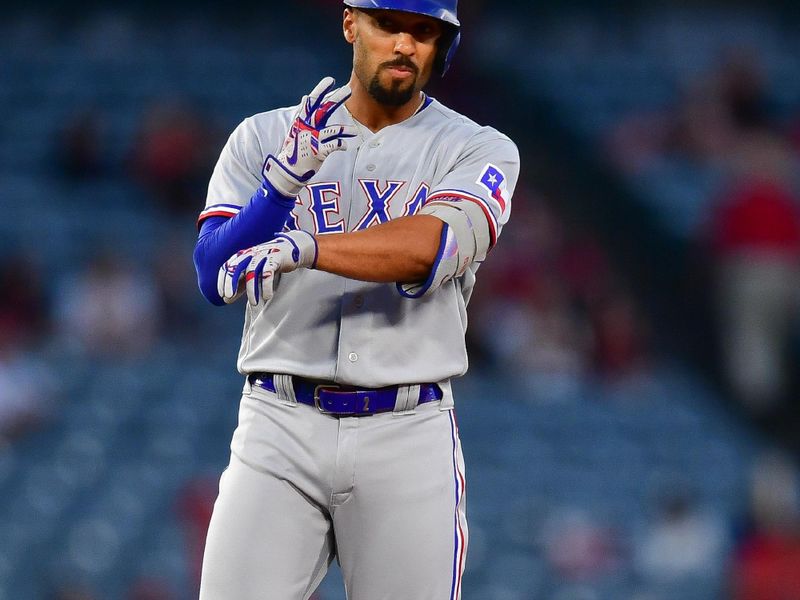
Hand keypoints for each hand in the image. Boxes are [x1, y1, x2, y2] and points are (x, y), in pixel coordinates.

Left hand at [217, 231, 317, 305]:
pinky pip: (268, 273)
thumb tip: (226, 299)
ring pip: (252, 272)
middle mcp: (250, 254)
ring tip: (253, 303)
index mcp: (242, 256)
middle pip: (236, 267)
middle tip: (228, 296)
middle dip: (230, 282)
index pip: (227, 267)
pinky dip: (266, 286)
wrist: (290, 250)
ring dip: (251, 289)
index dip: (222, 280)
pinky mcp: (275, 258)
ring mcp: (263, 255)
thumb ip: (240, 285)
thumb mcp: (252, 273)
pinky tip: (267, 297)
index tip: (222, 295)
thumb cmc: (268, 263)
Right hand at [263, 77, 357, 196]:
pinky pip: (333, 145)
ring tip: (353, 131)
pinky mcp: (317, 152)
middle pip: (322, 111)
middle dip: (335, 100)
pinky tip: (346, 145)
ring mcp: (312, 140)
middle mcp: (307, 128)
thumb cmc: (294, 148)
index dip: (321, 90)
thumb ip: (304, 114)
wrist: (288, 170)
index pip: (311, 102)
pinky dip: (341, 144)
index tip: (330, 80)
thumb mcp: (297, 128)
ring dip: (344, 129)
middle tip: (347, 90)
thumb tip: (306, 97)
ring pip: (331, 130)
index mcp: (301, 121)